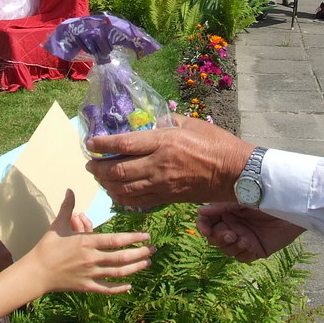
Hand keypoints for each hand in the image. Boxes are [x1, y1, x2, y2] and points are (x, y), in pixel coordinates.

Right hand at [25, 190, 153, 293]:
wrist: (36, 272)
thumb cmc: (47, 246)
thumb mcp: (58, 225)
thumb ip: (68, 207)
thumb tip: (70, 189)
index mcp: (86, 242)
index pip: (116, 240)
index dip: (133, 238)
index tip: (146, 236)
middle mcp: (91, 259)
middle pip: (122, 257)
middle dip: (140, 253)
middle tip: (153, 249)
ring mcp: (90, 274)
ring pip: (118, 273)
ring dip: (135, 268)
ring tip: (147, 262)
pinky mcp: (86, 287)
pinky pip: (107, 289)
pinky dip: (120, 288)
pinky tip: (130, 286)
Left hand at [85, 114, 253, 207]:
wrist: (234, 173)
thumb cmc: (216, 143)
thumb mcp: (190, 123)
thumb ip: (166, 121)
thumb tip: (147, 121)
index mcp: (164, 142)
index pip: (124, 144)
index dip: (102, 144)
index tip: (90, 143)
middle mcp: (159, 165)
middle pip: (118, 170)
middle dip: (98, 168)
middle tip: (90, 163)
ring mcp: (162, 184)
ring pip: (124, 189)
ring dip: (106, 184)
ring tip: (99, 177)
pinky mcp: (167, 198)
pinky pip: (137, 201)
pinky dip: (121, 197)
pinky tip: (116, 191)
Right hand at [196, 204, 304, 262]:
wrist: (291, 205)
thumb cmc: (266, 195)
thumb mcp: (241, 198)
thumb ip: (221, 206)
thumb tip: (200, 212)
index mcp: (227, 211)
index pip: (207, 221)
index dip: (203, 226)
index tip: (206, 230)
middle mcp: (233, 225)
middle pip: (215, 238)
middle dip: (219, 238)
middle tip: (231, 234)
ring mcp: (244, 238)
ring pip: (227, 250)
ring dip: (231, 246)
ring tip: (243, 239)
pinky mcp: (257, 249)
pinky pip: (243, 257)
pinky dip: (243, 252)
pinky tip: (249, 243)